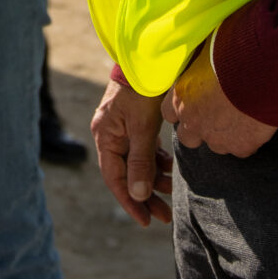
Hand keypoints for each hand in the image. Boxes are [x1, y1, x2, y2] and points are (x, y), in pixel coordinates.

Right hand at [91, 75, 175, 226]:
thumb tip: (138, 195)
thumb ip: (140, 161)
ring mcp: (124, 129)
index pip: (115, 179)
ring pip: (138, 163)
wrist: (150, 57)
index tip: (146, 220)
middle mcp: (111, 135)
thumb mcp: (142, 128)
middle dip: (146, 196)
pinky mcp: (136, 123)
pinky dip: (157, 161)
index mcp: (105, 136)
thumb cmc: (143, 89)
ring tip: (172, 192)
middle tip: (165, 216)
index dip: (130, 202)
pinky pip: (145, 150)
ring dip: (154, 179)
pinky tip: (170, 168)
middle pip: (127, 174)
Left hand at [162, 52, 277, 158]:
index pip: (169, 113)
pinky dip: (248, 139)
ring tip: (241, 116)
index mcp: (181, 96)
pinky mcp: (241, 146)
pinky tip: (258, 122)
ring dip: (225, 134)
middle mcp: (193, 121)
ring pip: (216, 145)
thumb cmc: (234, 49)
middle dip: (199, 128)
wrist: (263, 68)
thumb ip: (200, 58)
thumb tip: (202, 50)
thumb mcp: (208, 46)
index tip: (193, 102)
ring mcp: (217, 137)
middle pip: (188, 136)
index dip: (181, 108)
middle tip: (217, 113)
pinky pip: (242, 148)